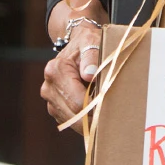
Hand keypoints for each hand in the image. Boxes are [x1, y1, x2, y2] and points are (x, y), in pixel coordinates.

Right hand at [41, 8, 104, 125]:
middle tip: (116, 114)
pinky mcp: (55, 109)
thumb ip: (91, 56)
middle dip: (95, 116)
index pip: (78, 102)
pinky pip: (73, 123)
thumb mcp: (92, 42)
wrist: (79, 46)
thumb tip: (89, 74)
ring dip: (91, 120)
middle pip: (76, 116)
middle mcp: (48, 87)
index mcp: (55, 71)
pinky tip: (97, 110)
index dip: (98, 107)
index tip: (114, 105)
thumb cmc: (88, 44)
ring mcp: (50, 100)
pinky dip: (86, 121)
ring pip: (74, 123)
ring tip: (107, 111)